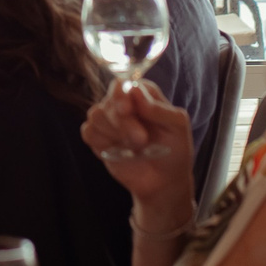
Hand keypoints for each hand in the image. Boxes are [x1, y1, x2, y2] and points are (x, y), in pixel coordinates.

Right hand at [81, 81, 195, 223]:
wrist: (165, 182)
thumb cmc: (175, 150)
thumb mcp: (177, 127)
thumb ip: (158, 108)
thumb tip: (134, 89)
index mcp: (142, 94)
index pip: (122, 83)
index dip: (121, 95)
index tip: (127, 110)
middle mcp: (123, 103)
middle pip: (108, 101)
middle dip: (123, 122)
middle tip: (141, 140)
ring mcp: (109, 121)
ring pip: (96, 115)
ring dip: (114, 133)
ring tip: (136, 147)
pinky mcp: (99, 139)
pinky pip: (88, 131)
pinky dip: (101, 141)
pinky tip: (118, 150)